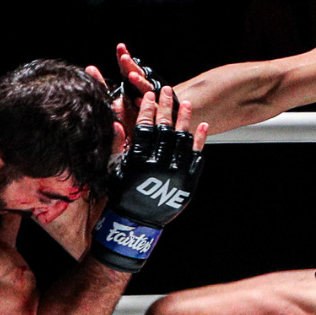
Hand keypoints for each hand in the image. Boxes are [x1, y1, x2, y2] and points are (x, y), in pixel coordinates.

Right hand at [90, 86, 208, 272]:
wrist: (136, 223)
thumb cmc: (121, 195)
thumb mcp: (114, 170)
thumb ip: (116, 145)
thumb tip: (116, 121)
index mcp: (138, 161)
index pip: (145, 126)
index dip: (147, 109)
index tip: (149, 96)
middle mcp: (158, 165)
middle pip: (165, 128)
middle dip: (165, 106)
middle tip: (167, 91)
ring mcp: (175, 173)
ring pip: (182, 139)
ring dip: (184, 119)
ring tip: (185, 103)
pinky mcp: (188, 182)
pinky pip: (196, 157)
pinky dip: (200, 140)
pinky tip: (201, 125)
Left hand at [110, 42, 163, 138]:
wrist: (140, 139)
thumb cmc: (126, 119)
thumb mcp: (111, 101)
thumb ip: (101, 83)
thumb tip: (89, 67)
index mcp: (133, 87)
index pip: (129, 69)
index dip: (125, 60)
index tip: (120, 47)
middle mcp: (143, 92)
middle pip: (139, 75)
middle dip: (131, 66)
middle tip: (124, 57)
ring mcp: (150, 103)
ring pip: (147, 90)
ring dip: (139, 82)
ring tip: (131, 76)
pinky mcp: (153, 117)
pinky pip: (151, 110)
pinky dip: (145, 105)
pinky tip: (138, 100)